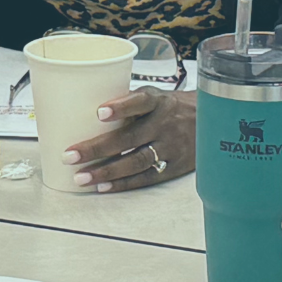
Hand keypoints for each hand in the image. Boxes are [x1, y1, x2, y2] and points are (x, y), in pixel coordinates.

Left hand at [63, 89, 196, 192]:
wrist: (212, 122)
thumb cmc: (172, 107)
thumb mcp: (156, 95)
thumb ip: (129, 102)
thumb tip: (87, 110)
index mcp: (159, 102)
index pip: (141, 101)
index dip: (121, 107)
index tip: (100, 112)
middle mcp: (165, 124)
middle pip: (129, 137)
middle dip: (97, 148)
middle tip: (70, 156)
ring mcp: (171, 147)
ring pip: (136, 161)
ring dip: (107, 171)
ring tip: (81, 177)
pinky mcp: (174, 167)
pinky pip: (146, 178)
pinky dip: (124, 183)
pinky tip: (103, 187)